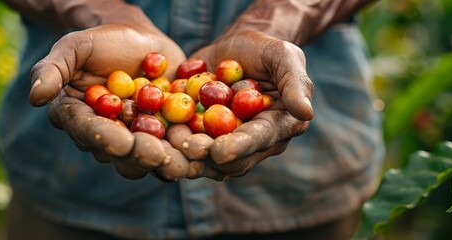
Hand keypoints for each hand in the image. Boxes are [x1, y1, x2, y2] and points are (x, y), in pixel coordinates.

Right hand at [32, 23, 218, 180]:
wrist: (140, 37)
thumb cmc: (102, 40)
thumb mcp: (74, 46)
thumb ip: (52, 69)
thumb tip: (35, 96)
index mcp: (79, 120)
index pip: (90, 134)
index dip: (106, 140)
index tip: (122, 142)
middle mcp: (107, 137)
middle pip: (122, 156)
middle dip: (140, 157)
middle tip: (157, 154)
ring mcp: (138, 139)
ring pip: (151, 160)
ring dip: (168, 163)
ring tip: (184, 161)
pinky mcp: (167, 135)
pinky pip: (179, 149)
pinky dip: (192, 152)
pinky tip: (206, 152)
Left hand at [170, 30, 312, 177]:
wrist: (238, 46)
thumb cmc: (267, 50)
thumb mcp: (284, 58)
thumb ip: (295, 84)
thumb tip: (306, 113)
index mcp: (277, 128)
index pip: (258, 141)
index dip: (239, 147)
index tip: (219, 150)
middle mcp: (250, 143)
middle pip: (228, 159)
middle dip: (204, 156)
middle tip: (183, 148)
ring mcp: (223, 142)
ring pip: (201, 158)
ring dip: (181, 154)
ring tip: (161, 143)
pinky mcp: (198, 135)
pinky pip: (180, 145)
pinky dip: (164, 143)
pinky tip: (145, 136)